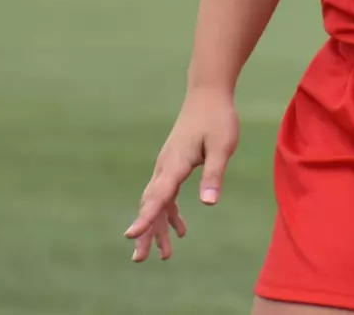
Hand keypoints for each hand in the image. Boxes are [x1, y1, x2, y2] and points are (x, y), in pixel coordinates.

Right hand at [124, 87, 238, 262]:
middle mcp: (166, 166)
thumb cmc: (217, 119)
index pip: (158, 196)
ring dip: (158, 227)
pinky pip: (166, 194)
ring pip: (156, 201)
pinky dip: (170, 213)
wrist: (207, 94)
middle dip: (145, 231)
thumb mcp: (222, 146)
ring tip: (163, 255)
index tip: (131, 235)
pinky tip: (180, 229)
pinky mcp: (174, 165)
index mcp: (175, 163)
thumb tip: (208, 204)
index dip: (145, 218)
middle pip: (150, 203)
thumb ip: (213, 174)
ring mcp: (167, 165)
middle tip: (139, 259)